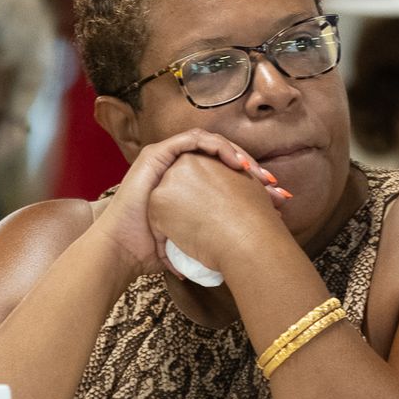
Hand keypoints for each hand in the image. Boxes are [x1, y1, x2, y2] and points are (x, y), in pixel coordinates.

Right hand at [88, 130, 286, 276]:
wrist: (125, 250)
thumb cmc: (153, 250)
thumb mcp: (191, 240)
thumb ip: (210, 241)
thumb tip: (236, 259)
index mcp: (185, 185)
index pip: (223, 173)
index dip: (250, 181)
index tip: (273, 196)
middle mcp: (177, 168)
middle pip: (221, 156)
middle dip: (249, 166)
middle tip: (270, 182)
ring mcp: (166, 158)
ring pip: (210, 143)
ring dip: (235, 152)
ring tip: (252, 170)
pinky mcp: (157, 153)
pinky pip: (193, 139)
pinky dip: (216, 146)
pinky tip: (234, 162)